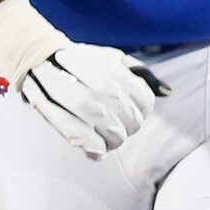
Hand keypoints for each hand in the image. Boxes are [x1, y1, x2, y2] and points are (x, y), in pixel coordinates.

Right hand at [0, 0, 158, 160]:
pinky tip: (95, 146)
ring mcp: (89, 111)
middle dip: (128, 125)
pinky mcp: (70, 126)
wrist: (41, 61)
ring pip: (117, 140)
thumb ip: (143, 74)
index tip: (129, 106)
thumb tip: (168, 92)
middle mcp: (107, 94)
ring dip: (114, 139)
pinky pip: (95, 149)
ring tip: (103, 130)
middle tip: (114, 119)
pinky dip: (98, 151)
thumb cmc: (82, 61)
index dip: (141, 109)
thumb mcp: (114, 59)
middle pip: (134, 125)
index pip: (146, 105)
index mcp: (119, 76)